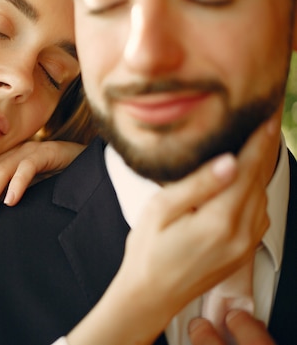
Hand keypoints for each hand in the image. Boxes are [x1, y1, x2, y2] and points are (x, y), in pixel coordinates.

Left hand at [0, 140, 84, 224]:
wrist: (85, 162)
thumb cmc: (51, 178)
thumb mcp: (21, 188)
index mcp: (2, 161)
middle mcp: (11, 154)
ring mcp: (28, 152)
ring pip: (1, 171)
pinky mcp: (47, 153)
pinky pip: (29, 168)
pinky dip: (18, 184)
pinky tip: (11, 201)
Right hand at [65, 115, 278, 344]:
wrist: (151, 295)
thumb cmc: (147, 252)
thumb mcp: (159, 211)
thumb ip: (196, 185)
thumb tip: (228, 162)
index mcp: (218, 221)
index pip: (246, 170)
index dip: (258, 141)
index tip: (266, 118)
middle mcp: (240, 234)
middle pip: (258, 182)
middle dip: (262, 151)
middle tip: (263, 123)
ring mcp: (245, 245)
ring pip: (261, 198)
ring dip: (258, 172)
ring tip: (252, 147)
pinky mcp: (243, 252)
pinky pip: (258, 215)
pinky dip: (254, 193)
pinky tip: (241, 182)